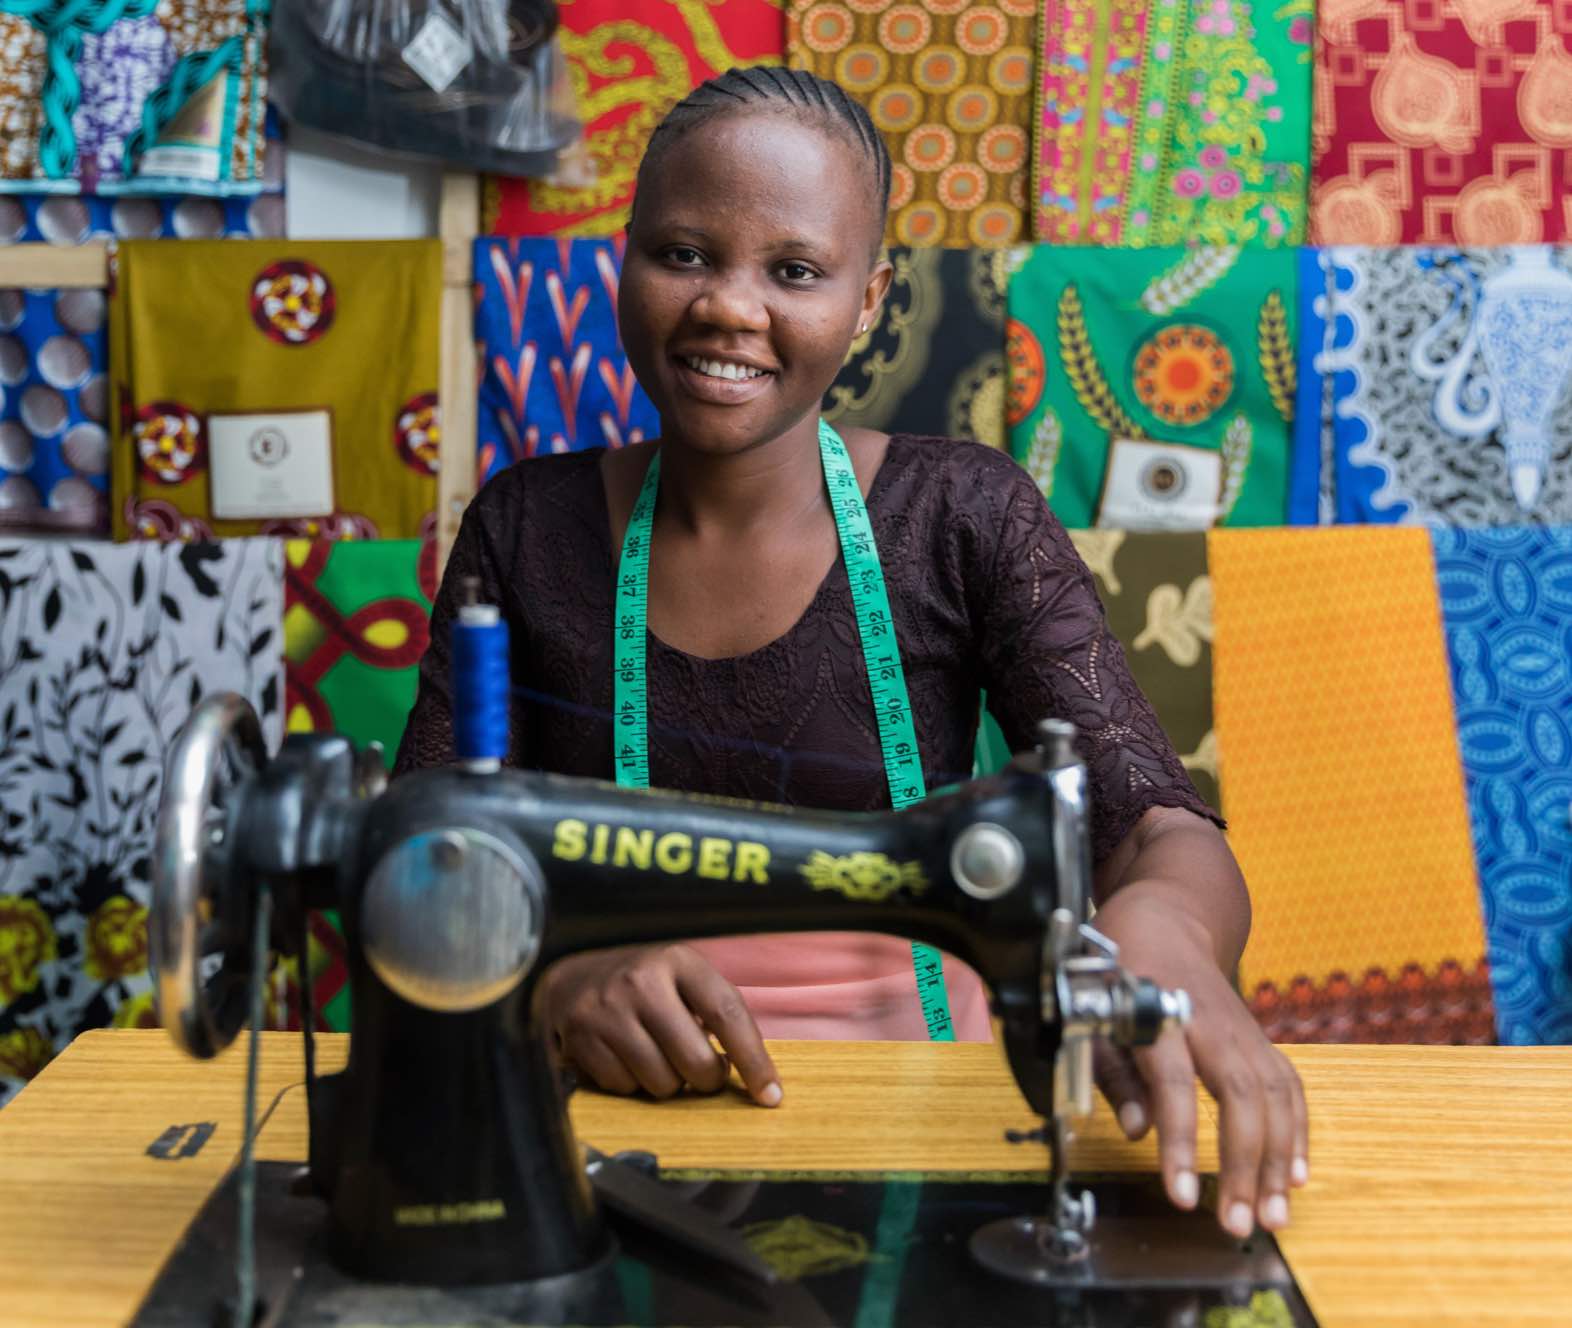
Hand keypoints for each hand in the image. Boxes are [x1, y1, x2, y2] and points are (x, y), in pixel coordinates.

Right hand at [538, 943, 782, 1106]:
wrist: (572, 977)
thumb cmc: (644, 985)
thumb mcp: (682, 979)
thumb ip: (716, 1014)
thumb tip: (755, 1077)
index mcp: (679, 960)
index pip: (728, 1013)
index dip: (755, 1060)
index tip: (770, 1095)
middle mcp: (641, 981)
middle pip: (696, 1060)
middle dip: (706, 1078)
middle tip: (700, 1070)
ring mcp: (607, 1010)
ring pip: (661, 1082)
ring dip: (667, 1082)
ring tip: (656, 1056)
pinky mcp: (580, 1037)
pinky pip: (624, 1088)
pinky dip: (631, 1083)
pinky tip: (625, 1057)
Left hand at [1091, 901, 1309, 1239]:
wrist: (1167, 916)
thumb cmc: (1119, 966)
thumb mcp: (1091, 1008)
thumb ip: (1112, 1071)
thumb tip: (1136, 1130)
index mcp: (1160, 1014)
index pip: (1174, 1085)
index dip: (1181, 1142)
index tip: (1181, 1194)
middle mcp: (1210, 1022)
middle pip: (1239, 1096)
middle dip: (1245, 1165)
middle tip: (1238, 1223)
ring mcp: (1242, 1029)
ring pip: (1273, 1095)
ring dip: (1278, 1160)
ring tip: (1273, 1214)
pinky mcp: (1260, 1038)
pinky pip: (1289, 1087)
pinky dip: (1298, 1131)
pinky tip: (1295, 1173)